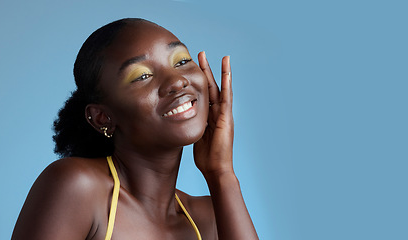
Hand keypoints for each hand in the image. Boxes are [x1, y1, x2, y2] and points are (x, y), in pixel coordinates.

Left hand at [194, 52, 233, 177]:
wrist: (215, 169)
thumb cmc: (205, 156)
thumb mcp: (195, 135)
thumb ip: (192, 124)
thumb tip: (180, 118)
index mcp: (210, 116)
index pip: (204, 94)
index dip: (199, 80)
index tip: (191, 67)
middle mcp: (218, 113)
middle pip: (212, 87)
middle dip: (206, 71)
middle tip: (201, 54)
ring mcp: (224, 115)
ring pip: (222, 89)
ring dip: (221, 72)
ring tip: (222, 57)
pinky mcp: (226, 118)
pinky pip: (227, 98)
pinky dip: (228, 84)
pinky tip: (227, 71)